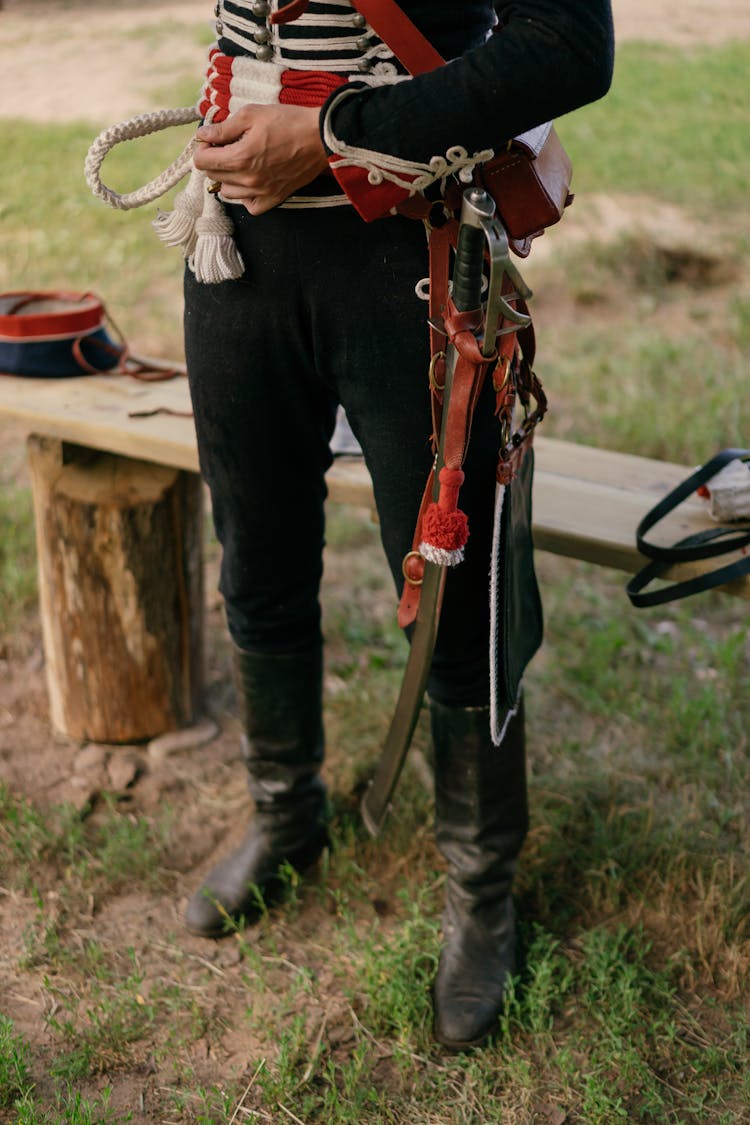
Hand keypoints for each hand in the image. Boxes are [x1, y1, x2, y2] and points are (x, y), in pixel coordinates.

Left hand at [193, 104, 328, 214]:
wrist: (319, 137)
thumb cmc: (288, 122)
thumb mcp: (251, 114)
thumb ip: (224, 128)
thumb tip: (203, 134)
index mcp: (239, 157)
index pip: (202, 162)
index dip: (204, 147)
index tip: (213, 139)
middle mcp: (248, 180)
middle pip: (213, 177)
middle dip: (214, 160)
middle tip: (227, 146)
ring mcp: (261, 192)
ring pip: (227, 192)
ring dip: (227, 177)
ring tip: (240, 162)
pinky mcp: (274, 199)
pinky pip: (249, 206)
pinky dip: (244, 196)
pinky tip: (250, 181)